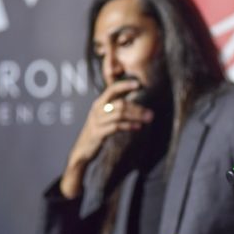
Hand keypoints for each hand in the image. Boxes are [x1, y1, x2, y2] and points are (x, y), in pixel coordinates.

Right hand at [60, 79, 153, 197]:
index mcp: (99, 104)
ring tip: (148, 120)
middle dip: (137, 108)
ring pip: (119, 114)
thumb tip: (133, 104)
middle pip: (120, 104)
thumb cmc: (97, 132)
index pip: (112, 90)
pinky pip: (116, 126)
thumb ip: (114, 109)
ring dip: (136, 116)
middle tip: (151, 114)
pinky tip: (138, 127)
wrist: (82, 150)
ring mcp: (97, 121)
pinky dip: (129, 126)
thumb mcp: (103, 118)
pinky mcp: (98, 133)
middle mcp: (97, 110)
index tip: (138, 84)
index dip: (124, 85)